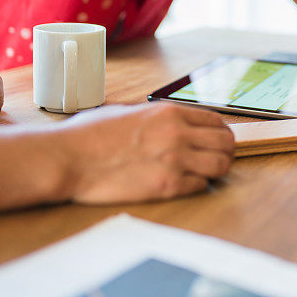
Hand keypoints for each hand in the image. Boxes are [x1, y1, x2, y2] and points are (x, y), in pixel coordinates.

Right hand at [60, 103, 234, 202]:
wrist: (69, 158)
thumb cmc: (88, 135)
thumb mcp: (126, 111)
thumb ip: (153, 116)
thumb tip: (166, 122)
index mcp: (168, 113)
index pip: (216, 121)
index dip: (220, 133)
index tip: (215, 141)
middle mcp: (177, 134)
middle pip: (226, 143)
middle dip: (224, 152)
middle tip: (214, 159)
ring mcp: (175, 160)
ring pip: (221, 166)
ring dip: (215, 170)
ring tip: (202, 173)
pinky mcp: (167, 186)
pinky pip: (201, 186)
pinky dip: (197, 186)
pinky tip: (182, 184)